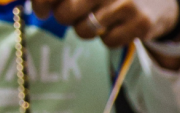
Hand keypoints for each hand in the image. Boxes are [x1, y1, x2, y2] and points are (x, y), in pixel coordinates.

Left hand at [31, 0, 179, 48]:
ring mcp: (126, 4)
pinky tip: (118, 26)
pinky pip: (108, 41)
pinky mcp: (141, 23)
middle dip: (66, 18)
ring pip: (84, 31)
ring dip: (87, 29)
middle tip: (75, 14)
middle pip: (65, 14)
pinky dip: (109, 38)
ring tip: (99, 19)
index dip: (41, 3)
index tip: (41, 11)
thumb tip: (38, 6)